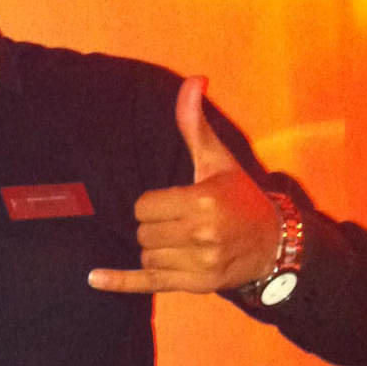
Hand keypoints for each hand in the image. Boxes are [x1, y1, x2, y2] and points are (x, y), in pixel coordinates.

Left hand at [88, 77, 280, 294]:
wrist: (272, 244)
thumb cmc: (240, 197)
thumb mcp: (218, 160)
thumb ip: (195, 124)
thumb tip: (193, 80)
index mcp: (202, 202)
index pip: (144, 206)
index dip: (153, 204)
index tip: (174, 202)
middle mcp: (201, 235)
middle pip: (143, 232)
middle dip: (155, 226)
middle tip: (179, 222)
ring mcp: (199, 264)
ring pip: (146, 256)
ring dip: (155, 249)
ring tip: (181, 241)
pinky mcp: (196, 285)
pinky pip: (147, 283)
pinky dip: (119, 281)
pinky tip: (94, 278)